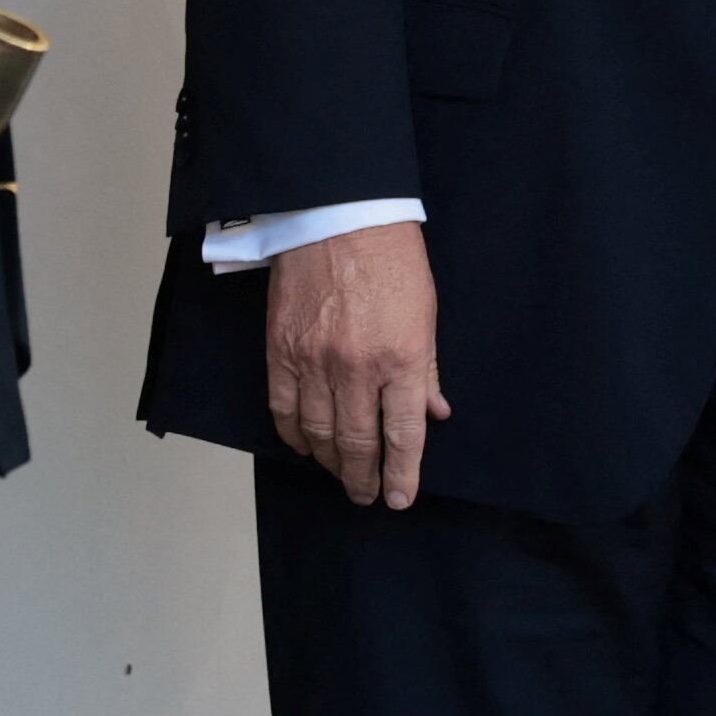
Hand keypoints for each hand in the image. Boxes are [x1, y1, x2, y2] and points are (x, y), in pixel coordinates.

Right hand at [265, 222, 449, 509]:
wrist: (338, 217)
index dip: (401, 474)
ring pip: (319, 434)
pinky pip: (284, 410)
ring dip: (330, 463)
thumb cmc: (390, 258)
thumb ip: (426, 369)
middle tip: (368, 496)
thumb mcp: (426, 314)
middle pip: (357, 443)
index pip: (402, 435)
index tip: (399, 499)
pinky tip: (305, 447)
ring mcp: (314, 362)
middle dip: (365, 478)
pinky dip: (294, 435)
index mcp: (400, 358)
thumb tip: (434, 412)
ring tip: (342, 476)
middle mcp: (356, 368)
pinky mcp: (281, 351)